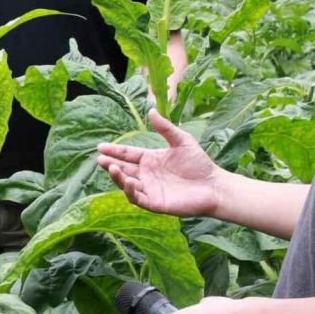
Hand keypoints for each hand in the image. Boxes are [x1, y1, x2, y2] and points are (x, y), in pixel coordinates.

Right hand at [97, 110, 222, 216]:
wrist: (214, 185)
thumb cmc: (199, 163)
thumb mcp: (181, 141)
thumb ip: (165, 128)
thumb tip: (151, 110)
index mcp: (150, 160)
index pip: (128, 155)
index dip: (114, 151)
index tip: (100, 146)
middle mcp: (147, 175)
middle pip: (123, 170)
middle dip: (110, 165)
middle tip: (100, 159)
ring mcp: (150, 190)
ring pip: (127, 185)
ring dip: (118, 177)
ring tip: (111, 168)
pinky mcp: (155, 203)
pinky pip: (138, 199)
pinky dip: (131, 191)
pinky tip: (129, 181)